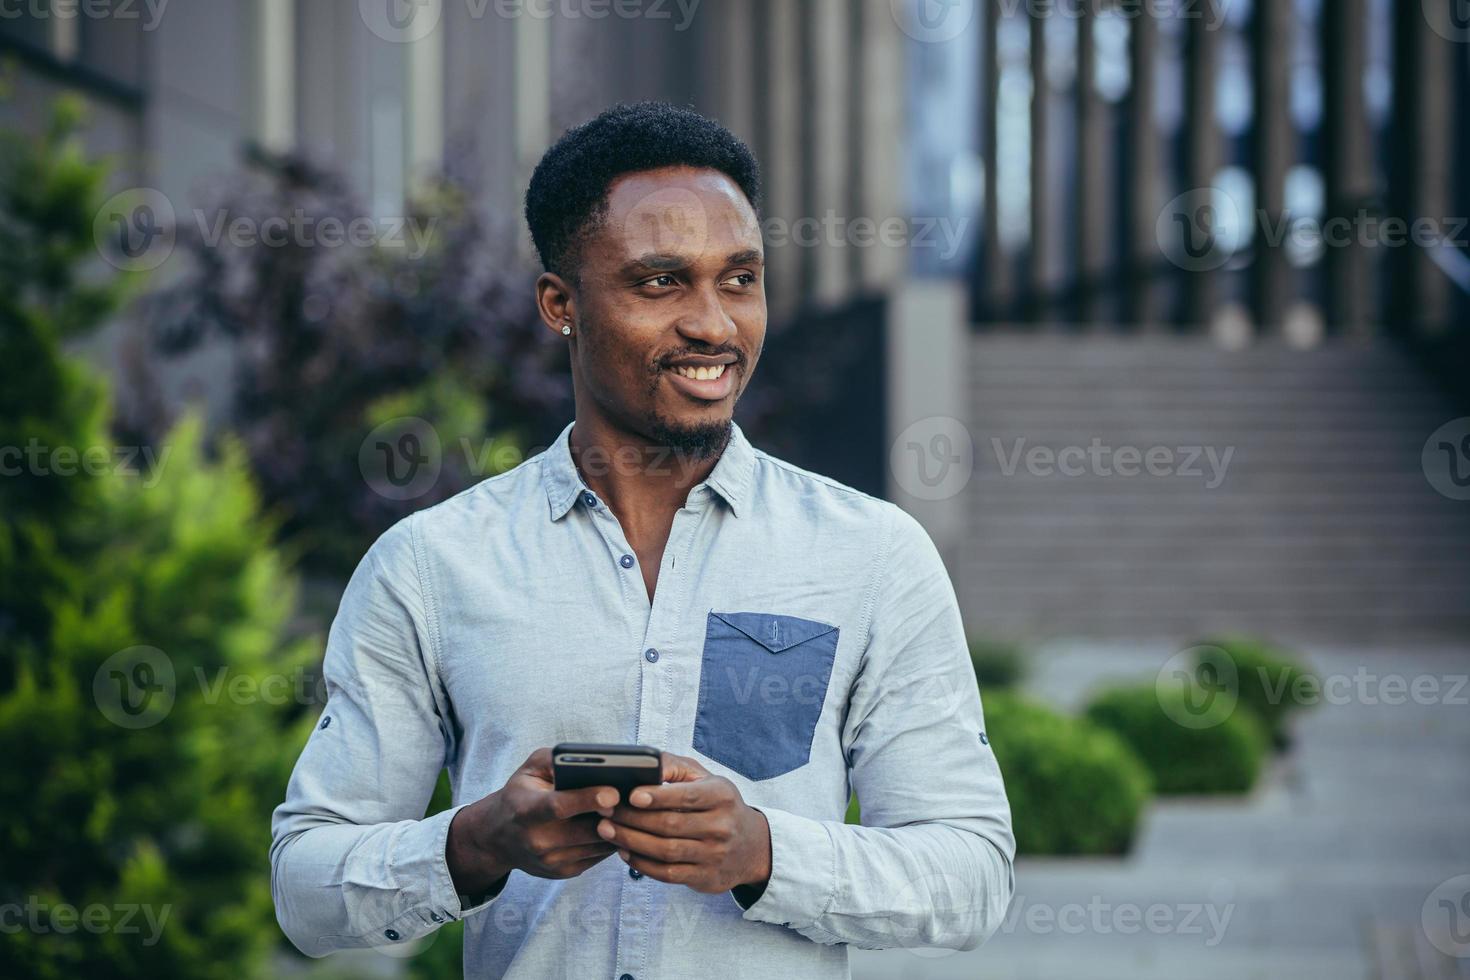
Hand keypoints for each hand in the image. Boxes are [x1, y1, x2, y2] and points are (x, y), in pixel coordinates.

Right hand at [446, 747, 619, 900]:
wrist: (497, 837)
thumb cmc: (520, 795)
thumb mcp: (529, 769)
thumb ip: (555, 759)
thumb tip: (588, 759)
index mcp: (526, 810)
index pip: (559, 807)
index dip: (587, 800)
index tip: (613, 792)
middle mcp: (537, 840)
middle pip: (585, 831)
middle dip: (614, 816)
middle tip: (637, 799)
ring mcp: (551, 861)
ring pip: (597, 845)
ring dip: (618, 828)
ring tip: (634, 809)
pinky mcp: (563, 872)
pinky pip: (598, 856)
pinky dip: (612, 840)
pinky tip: (620, 823)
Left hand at [596, 752, 771, 895]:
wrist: (750, 847)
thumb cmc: (718, 805)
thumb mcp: (706, 779)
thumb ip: (675, 767)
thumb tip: (645, 762)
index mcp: (722, 796)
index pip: (687, 796)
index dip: (658, 796)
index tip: (631, 795)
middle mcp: (722, 826)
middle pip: (670, 825)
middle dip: (632, 818)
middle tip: (605, 811)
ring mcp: (714, 855)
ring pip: (665, 851)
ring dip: (631, 841)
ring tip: (607, 830)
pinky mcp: (705, 878)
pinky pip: (667, 873)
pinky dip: (641, 864)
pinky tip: (625, 852)